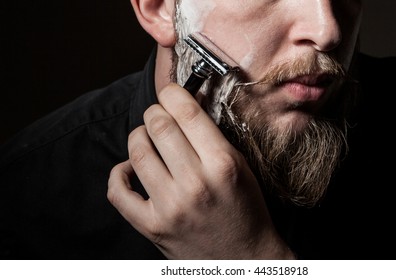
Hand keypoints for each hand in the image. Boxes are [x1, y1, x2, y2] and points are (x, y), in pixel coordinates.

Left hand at [107, 83, 293, 258]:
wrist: (242, 258)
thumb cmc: (245, 210)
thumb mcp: (241, 167)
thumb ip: (213, 138)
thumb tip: (184, 107)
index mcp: (223, 165)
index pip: (187, 113)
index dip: (173, 94)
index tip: (170, 92)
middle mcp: (195, 184)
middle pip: (158, 126)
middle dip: (156, 113)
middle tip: (160, 117)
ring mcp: (170, 206)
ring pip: (137, 151)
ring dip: (139, 137)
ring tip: (148, 140)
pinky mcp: (152, 226)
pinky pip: (118, 191)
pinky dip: (119, 173)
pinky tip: (131, 170)